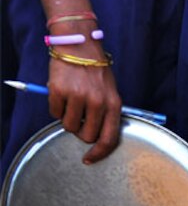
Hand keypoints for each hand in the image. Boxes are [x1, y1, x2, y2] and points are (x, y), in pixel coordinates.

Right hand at [47, 49, 122, 163]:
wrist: (79, 46)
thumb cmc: (96, 71)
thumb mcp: (111, 92)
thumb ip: (107, 113)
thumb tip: (99, 138)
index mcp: (114, 104)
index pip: (109, 139)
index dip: (99, 153)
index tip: (90, 158)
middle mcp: (98, 102)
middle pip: (86, 136)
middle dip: (81, 132)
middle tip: (79, 119)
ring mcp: (78, 97)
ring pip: (68, 126)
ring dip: (67, 118)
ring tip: (72, 102)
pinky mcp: (59, 91)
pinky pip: (54, 112)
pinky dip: (56, 107)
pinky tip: (62, 94)